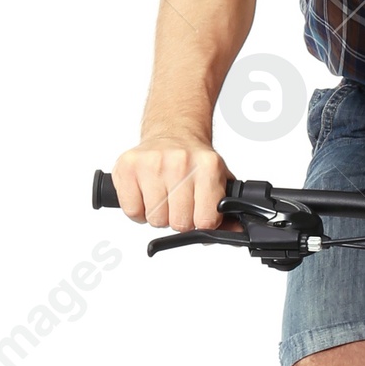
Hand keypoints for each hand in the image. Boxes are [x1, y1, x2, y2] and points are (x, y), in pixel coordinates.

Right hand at [112, 134, 230, 232]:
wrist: (173, 132)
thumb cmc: (195, 161)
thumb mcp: (219, 180)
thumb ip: (228, 210)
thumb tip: (236, 233)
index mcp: (208, 166)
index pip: (206, 220)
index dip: (201, 223)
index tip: (199, 214)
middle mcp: (180, 162)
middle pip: (178, 223)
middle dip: (179, 220)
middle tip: (179, 203)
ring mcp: (152, 163)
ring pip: (155, 219)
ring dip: (158, 215)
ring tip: (162, 196)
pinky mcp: (128, 166)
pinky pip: (132, 211)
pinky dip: (138, 211)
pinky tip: (146, 195)